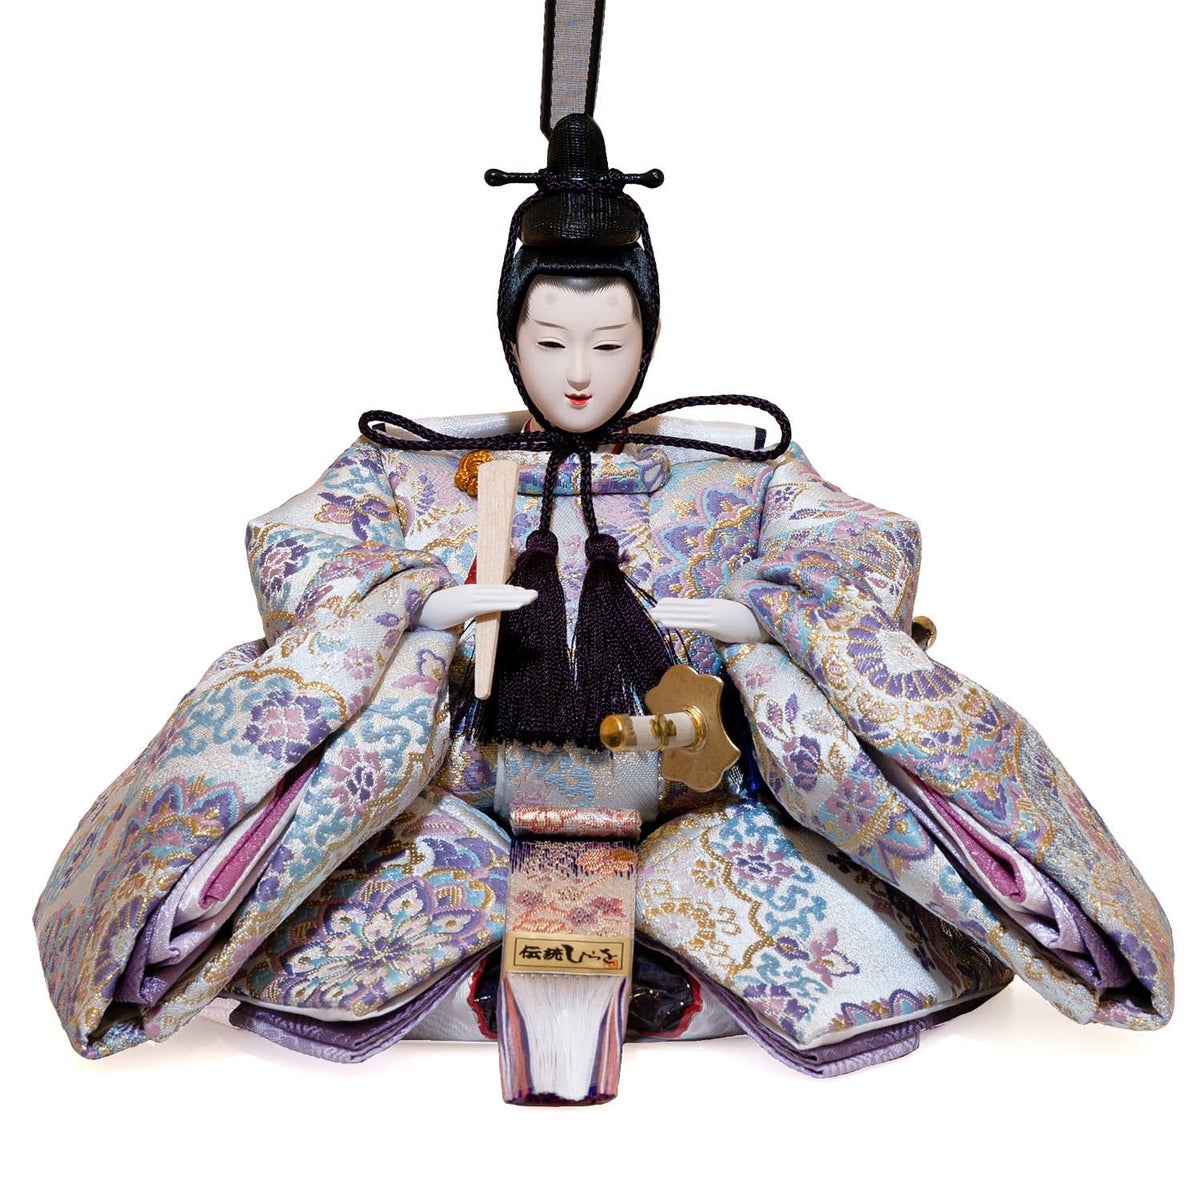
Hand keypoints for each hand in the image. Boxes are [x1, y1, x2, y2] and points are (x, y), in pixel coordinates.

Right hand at [416, 584, 537, 630]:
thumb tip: (475, 611)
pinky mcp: (470, 605)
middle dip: (520, 593)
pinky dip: (507, 603)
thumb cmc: (436, 610)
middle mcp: (474, 591)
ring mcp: (473, 597)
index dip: (511, 590)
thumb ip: (467, 607)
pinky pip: (493, 605)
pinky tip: (519, 604)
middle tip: (536, 594)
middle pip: (501, 591)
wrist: (420, 608)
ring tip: (532, 597)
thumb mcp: (456, 607)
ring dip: (518, 597)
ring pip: (500, 597)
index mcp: (471, 591)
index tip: (524, 592)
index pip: (496, 590)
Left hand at [650, 598, 769, 643]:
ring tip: (653, 613)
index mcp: (714, 606)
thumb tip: (714, 626)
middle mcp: (711, 608)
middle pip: (684, 607)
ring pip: (685, 614)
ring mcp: (711, 615)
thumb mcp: (733, 618)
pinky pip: (691, 622)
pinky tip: (664, 621)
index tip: (661, 602)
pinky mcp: (714, 624)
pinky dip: (676, 620)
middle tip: (651, 608)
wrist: (766, 623)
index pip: (690, 604)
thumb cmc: (752, 622)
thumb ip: (721, 619)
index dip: (675, 603)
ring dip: (667, 614)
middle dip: (667, 608)